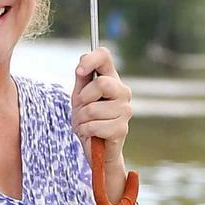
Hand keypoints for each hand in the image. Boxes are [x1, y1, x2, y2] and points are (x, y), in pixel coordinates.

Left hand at [72, 47, 132, 163]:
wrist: (95, 148)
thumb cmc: (87, 119)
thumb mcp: (80, 96)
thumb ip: (82, 78)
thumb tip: (83, 58)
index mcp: (111, 79)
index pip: (105, 56)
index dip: (91, 60)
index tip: (79, 71)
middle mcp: (122, 92)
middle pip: (102, 83)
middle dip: (84, 98)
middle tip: (81, 108)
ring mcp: (125, 110)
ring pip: (93, 109)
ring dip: (81, 119)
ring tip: (85, 123)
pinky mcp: (121, 129)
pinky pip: (94, 126)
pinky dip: (85, 131)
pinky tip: (90, 133)